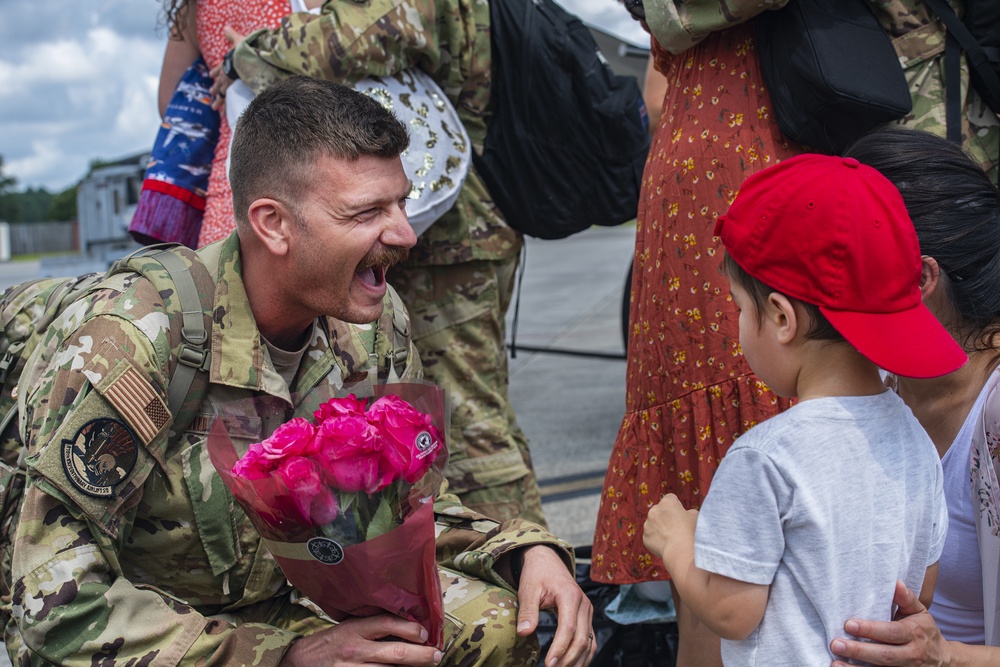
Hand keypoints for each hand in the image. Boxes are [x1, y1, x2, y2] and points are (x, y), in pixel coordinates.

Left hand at [209, 26, 245, 109]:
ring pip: (222, 93)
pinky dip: (226, 106)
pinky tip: (224, 113)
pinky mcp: (232, 90)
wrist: (243, 61)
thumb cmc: (242, 52)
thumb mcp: (238, 41)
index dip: (215, 72)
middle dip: (215, 88)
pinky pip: (228, 100)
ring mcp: (228, 83)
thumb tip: (225, 27)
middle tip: (211, 93)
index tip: (211, 76)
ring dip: (218, 100)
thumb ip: (232, 36)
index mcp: (227, 64)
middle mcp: (226, 74)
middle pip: (219, 82)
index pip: (219, 68)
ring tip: (214, 107)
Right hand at [279, 614, 441, 665]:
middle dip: (422, 655)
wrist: (300, 663)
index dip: (411, 628)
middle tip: (436, 656)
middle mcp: (355, 649)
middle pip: (396, 653)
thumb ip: (373, 626)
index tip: (425, 633)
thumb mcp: (349, 627)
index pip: (388, 624)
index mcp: (355, 628)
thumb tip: (408, 625)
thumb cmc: (331, 643)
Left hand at [515, 545, 594, 666]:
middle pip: (581, 639)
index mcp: (570, 595)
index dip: (560, 648)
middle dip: (568, 659)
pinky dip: (584, 656)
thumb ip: (527, 611)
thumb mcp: (528, 590)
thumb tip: (524, 632)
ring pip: (589, 643)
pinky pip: (590, 641)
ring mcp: (588, 612)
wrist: (547, 563)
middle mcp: (584, 605)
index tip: (548, 663)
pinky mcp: (587, 618)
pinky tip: (573, 665)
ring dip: (577, 661)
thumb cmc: (537, 575)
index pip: (568, 627)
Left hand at [642, 493, 696, 560]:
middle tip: (676, 527)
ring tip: (672, 538)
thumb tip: (685, 514)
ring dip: (660, 527)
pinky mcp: (645, 537)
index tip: (681, 514)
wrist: (680, 550)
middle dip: (665, 516)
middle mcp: (654, 510)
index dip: (677, 506)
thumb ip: (688, 512)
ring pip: (654, 523)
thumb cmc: (690, 531)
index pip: (671, 498)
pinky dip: (657, 539)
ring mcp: (647, 524)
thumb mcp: (696, 516)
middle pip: (660, 510)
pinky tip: (667, 545)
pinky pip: (651, 536)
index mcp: (667, 502)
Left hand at [829, 580, 948, 665]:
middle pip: (885, 655)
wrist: (945, 661)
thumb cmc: (924, 631)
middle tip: (836, 644)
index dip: (870, 629)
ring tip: (835, 664)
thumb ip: (906, 598)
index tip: (849, 624)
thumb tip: (895, 582)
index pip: (891, 632)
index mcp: (914, 635)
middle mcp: (911, 655)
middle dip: (860, 651)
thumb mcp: (919, 612)